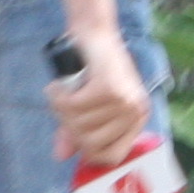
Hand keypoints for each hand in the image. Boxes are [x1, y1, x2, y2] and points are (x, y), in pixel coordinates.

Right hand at [48, 26, 152, 162]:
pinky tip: (58, 86)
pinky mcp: (108, 87)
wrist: (95, 35)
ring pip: (77, 125)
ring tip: (64, 92)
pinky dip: (57, 97)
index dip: (89, 152)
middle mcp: (134, 111)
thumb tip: (61, 156)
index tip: (78, 136)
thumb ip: (74, 133)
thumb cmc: (91, 73)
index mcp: (135, 119)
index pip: (112, 157)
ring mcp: (123, 100)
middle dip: (70, 128)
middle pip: (89, 144)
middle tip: (67, 107)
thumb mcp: (86, 108)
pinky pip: (71, 108)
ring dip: (61, 109)